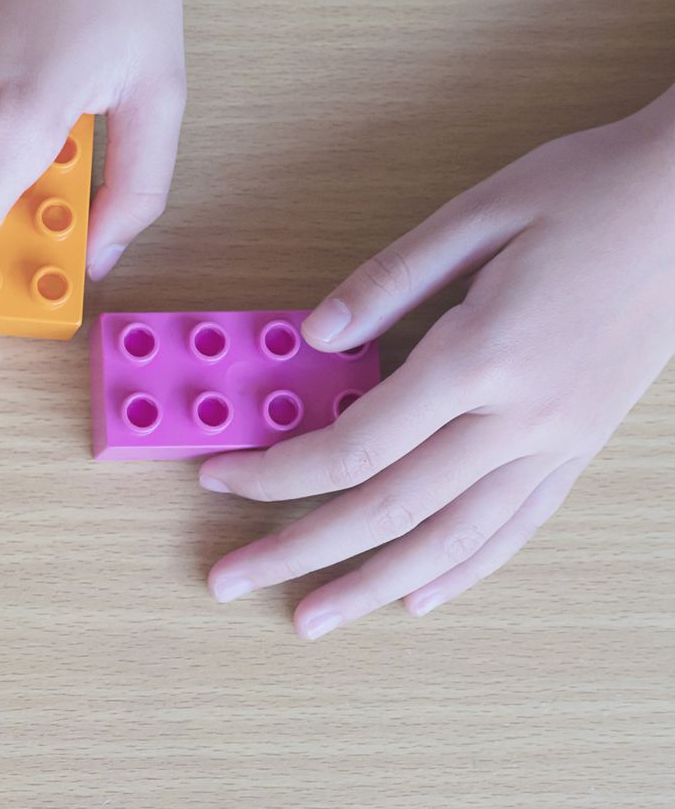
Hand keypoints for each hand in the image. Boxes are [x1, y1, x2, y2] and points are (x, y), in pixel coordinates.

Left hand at [201, 88, 674, 637]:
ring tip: (309, 619)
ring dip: (371, 586)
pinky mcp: (584, 446)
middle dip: (298, 552)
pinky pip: (515, 526)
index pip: (353, 445)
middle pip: (388, 509)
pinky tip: (417, 598)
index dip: (275, 473)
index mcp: (481, 355)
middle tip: (228, 580)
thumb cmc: (591, 189)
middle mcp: (522, 416)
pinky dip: (462, 569)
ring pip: (451, 540)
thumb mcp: (477, 212)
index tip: (218, 479)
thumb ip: (387, 280)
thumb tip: (313, 338)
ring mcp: (559, 440)